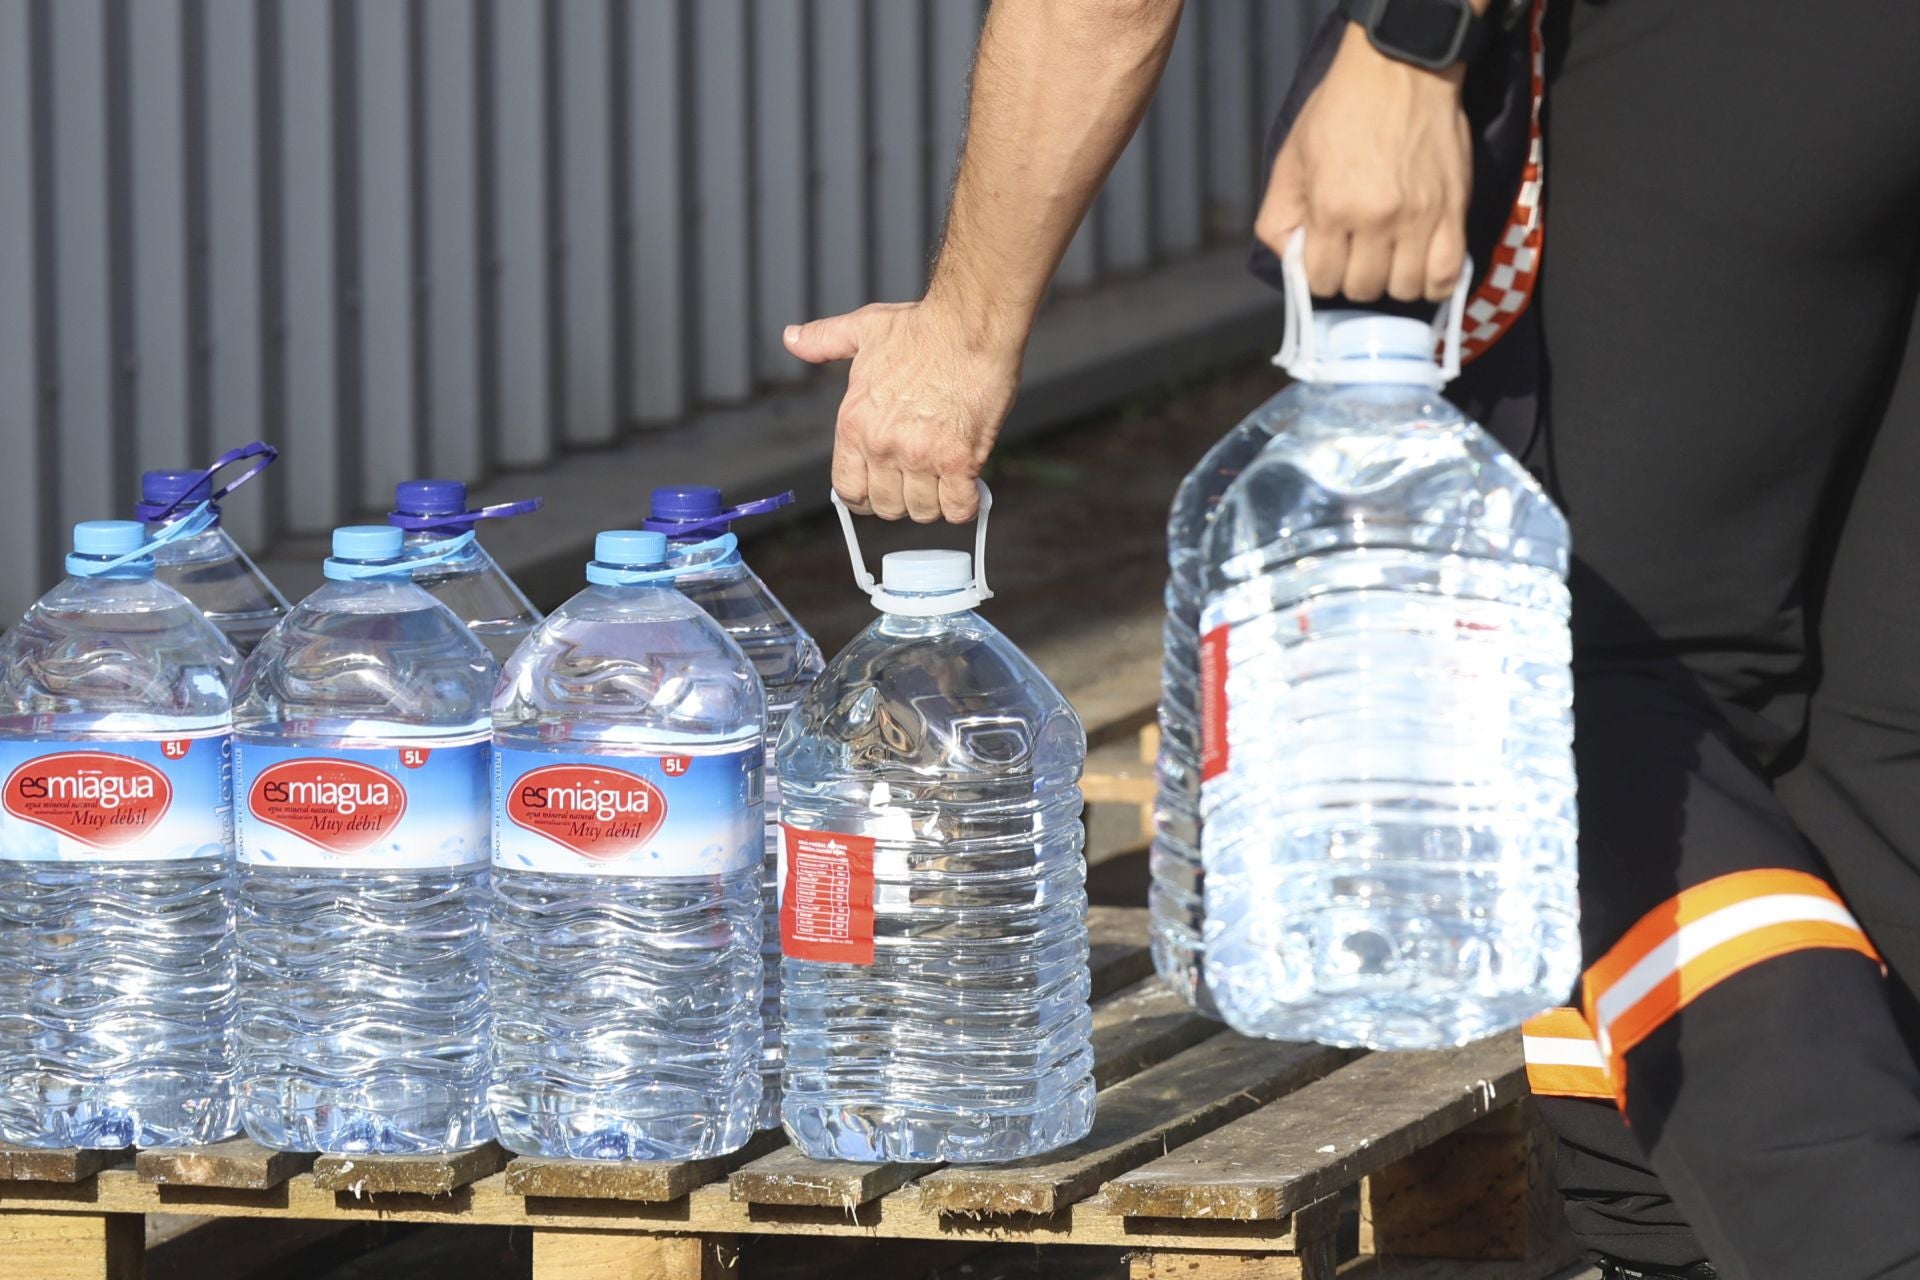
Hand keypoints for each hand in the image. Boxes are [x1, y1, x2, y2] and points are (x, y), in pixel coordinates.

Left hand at [784, 299, 1021, 522]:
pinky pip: (959, 509)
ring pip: (923, 512)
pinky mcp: (960, 461)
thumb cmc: (923, 328)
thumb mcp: (864, 329)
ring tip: (946, 479)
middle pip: (887, 508)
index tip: (881, 489)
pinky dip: (965, 504)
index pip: (847, 490)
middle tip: (920, 480)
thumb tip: (791, 338)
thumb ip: (824, 341)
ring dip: (936, 502)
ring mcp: (921, 456)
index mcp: (855, 423)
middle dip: (904, 500)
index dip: (865, 497)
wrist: (970, 325)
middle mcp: (883, 446)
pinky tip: (969, 485)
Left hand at [1255, 23, 1471, 302]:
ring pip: (1405, 289)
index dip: (1321, 273)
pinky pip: (1447, 275)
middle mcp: (1376, 220)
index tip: (1328, 256)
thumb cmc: (1340, 111)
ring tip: (1391, 257)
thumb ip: (1278, 217)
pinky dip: (1433, 283)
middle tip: (1358, 252)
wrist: (1399, 69)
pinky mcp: (1453, 211)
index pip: (1321, 282)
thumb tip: (1291, 260)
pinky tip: (1421, 267)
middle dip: (1355, 277)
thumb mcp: (1290, 160)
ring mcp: (1419, 218)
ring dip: (1394, 281)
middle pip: (1362, 290)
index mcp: (1331, 208)